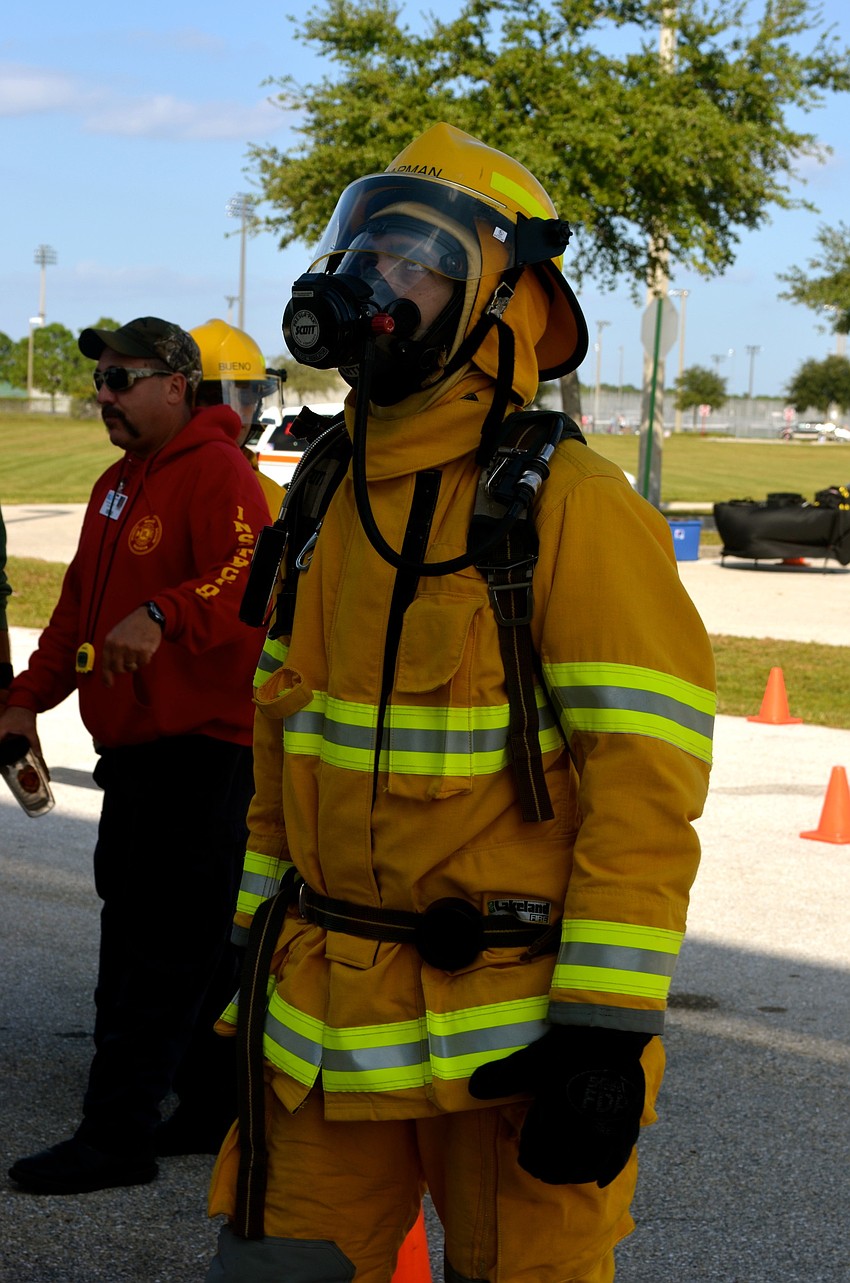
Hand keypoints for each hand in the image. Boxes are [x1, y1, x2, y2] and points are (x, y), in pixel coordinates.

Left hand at [100, 607, 162, 686]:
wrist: (148, 617)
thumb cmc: (132, 626)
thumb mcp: (116, 635)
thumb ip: (112, 650)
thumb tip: (110, 669)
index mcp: (109, 642)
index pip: (105, 664)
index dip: (107, 676)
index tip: (109, 685)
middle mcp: (119, 646)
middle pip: (119, 669)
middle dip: (124, 668)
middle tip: (129, 660)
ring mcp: (131, 649)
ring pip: (132, 667)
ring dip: (136, 662)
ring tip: (138, 650)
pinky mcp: (144, 651)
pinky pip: (143, 663)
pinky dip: (145, 659)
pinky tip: (145, 649)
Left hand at [468, 1025, 650, 1187]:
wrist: (608, 1032)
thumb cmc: (567, 1048)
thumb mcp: (531, 1062)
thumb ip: (502, 1078)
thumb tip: (472, 1088)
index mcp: (558, 1120)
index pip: (542, 1152)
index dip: (531, 1159)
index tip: (525, 1160)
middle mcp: (584, 1131)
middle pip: (565, 1165)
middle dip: (550, 1170)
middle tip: (541, 1170)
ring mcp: (608, 1129)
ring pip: (591, 1166)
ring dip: (575, 1174)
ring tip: (565, 1175)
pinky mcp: (626, 1122)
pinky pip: (620, 1156)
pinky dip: (608, 1171)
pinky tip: (600, 1180)